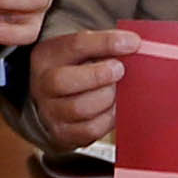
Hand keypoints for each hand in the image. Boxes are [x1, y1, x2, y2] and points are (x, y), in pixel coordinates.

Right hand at [27, 26, 123, 155]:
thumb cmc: (76, 70)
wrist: (56, 102)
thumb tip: (135, 45)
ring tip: (115, 90)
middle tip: (119, 70)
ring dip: (106, 98)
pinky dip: (108, 118)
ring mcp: (50, 112)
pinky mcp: (63, 134)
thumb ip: (104, 46)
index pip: (75, 45)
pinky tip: (113, 108)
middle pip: (63, 81)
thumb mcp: (82, 51)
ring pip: (80, 108)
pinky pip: (90, 130)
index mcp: (46, 56)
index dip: (107, 43)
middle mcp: (42, 85)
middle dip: (99, 75)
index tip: (133, 42)